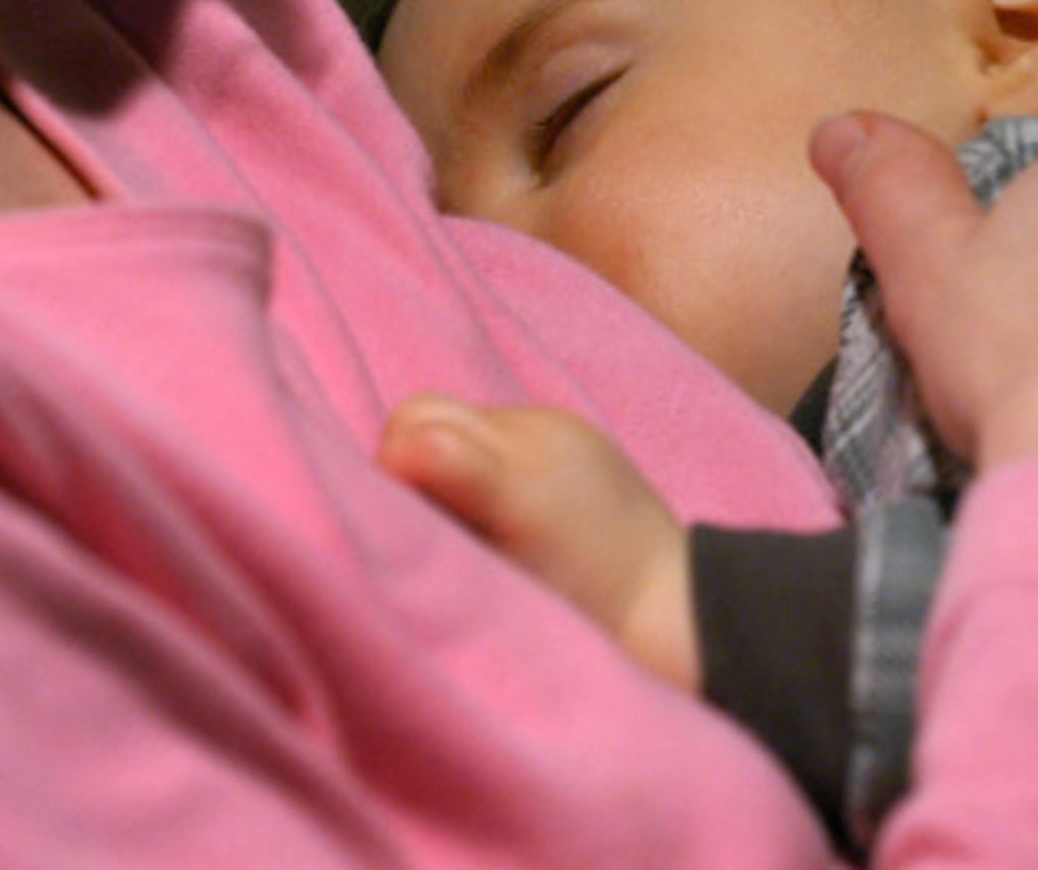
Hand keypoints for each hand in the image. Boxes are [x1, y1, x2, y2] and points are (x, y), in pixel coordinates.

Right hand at [378, 395, 698, 690]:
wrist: (674, 610)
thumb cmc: (582, 626)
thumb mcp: (494, 599)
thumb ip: (431, 550)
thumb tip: (363, 516)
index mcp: (520, 485)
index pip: (415, 437)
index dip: (383, 478)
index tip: (396, 528)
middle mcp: (537, 437)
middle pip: (418, 412)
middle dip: (401, 462)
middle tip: (424, 524)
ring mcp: (553, 423)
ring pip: (450, 413)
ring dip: (438, 456)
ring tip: (464, 516)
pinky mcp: (564, 424)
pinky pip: (488, 422)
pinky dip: (474, 455)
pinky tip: (497, 504)